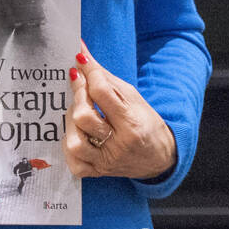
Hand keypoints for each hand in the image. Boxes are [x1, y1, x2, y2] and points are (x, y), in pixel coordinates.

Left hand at [63, 39, 177, 180]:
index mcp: (132, 123)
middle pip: (84, 117)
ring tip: (78, 112)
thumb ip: (104, 77)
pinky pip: (74, 163)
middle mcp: (118, 145)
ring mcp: (107, 162)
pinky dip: (70, 147)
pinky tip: (77, 134)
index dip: (88, 72)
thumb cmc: (145, 122)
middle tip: (80, 84)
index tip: (80, 60)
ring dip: (71, 122)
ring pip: (75, 142)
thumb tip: (81, 55)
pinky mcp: (98, 173)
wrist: (159, 157)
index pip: (102, 93)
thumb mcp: (132, 96)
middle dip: (78, 95)